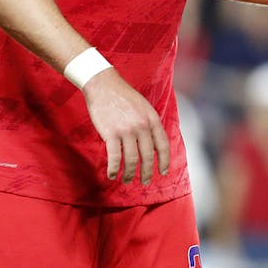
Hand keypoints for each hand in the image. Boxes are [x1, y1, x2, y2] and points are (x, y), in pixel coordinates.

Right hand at [81, 69, 169, 183]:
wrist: (103, 84)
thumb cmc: (123, 96)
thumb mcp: (144, 107)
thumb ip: (150, 124)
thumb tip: (154, 145)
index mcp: (152, 119)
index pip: (163, 145)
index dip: (164, 161)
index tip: (163, 172)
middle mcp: (142, 126)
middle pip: (148, 156)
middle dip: (147, 172)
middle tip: (145, 182)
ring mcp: (126, 130)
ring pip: (131, 160)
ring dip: (129, 174)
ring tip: (126, 181)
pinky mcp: (110, 133)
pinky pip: (114, 157)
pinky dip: (114, 169)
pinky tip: (112, 175)